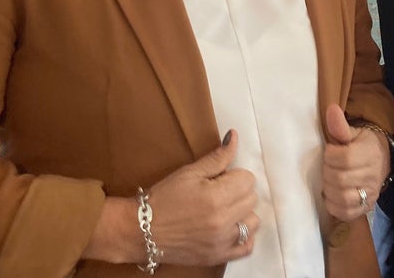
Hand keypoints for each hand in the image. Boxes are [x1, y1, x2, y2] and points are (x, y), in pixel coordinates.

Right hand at [148, 130, 259, 265]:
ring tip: (225, 211)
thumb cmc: (163, 198)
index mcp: (216, 197)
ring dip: (243, 214)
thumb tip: (234, 137)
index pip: (248, 179)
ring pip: (252, 222)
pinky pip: (246, 247)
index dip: (235, 175)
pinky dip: (244, 237)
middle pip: (251, 199)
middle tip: (220, 193)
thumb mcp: (189, 173)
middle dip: (239, 192)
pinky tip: (231, 229)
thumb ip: (217, 157)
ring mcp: (221, 242)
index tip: (222, 179)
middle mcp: (222, 221)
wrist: (141, 232)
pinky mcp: (217, 256)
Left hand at [321, 103, 389, 220]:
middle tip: (327, 166)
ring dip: (329, 189)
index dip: (330, 155)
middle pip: (340, 179)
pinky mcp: (366, 207)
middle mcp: (373, 175)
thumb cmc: (362, 144)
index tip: (329, 151)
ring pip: (343, 198)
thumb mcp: (353, 131)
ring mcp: (371, 193)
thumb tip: (331, 109)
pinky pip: (347, 213)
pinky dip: (334, 206)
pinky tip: (332, 195)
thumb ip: (340, 125)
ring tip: (329, 180)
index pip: (344, 158)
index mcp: (370, 153)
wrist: (382, 159)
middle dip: (327, 172)